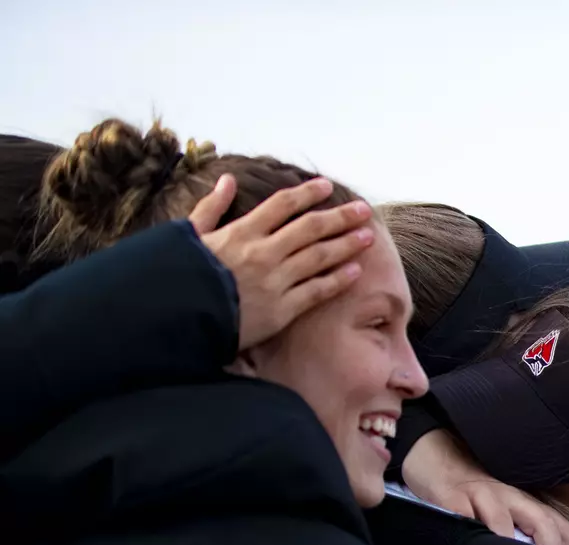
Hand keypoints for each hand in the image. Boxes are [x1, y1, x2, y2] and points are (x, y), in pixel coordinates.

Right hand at [188, 175, 374, 349]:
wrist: (177, 317)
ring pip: (319, 257)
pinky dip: (337, 281)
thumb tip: (226, 179)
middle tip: (364, 210)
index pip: (282, 205)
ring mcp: (274, 281)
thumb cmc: (180, 275)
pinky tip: (356, 272)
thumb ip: (211, 207)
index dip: (307, 193)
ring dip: (346, 245)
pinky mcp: (281, 309)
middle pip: (310, 228)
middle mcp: (263, 252)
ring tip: (368, 237)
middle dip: (340, 217)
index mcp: (241, 232)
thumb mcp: (190, 235)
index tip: (326, 187)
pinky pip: (316, 291)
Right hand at [402, 429, 568, 544]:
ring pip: (500, 518)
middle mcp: (507, 498)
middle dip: (551, 544)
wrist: (434, 456)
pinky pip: (460, 516)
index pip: (558, 523)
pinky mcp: (450, 499)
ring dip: (510, 540)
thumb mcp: (503, 508)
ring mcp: (479, 496)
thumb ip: (523, 531)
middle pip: (539, 518)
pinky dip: (468, 531)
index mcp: (523, 503)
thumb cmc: (473, 492)